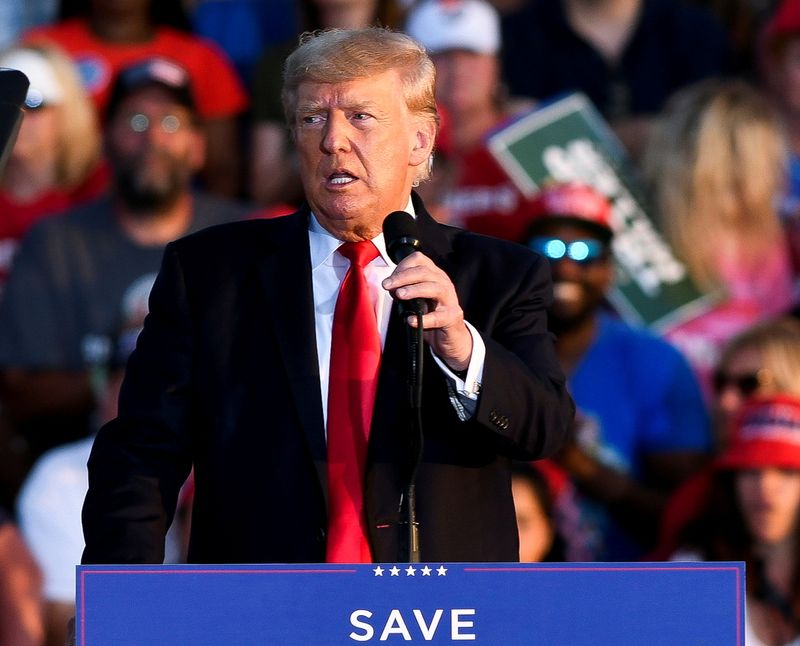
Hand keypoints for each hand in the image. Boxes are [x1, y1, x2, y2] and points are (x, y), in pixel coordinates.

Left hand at [382, 251, 471, 370]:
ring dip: (415, 290)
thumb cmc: (431, 315)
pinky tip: (411, 321)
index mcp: (435, 275)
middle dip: (403, 277)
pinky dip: (424, 319)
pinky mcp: (452, 317)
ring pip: (434, 288)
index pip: (419, 260)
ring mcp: (450, 300)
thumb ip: (405, 291)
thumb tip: (391, 288)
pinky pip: (438, 317)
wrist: (450, 337)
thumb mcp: (417, 299)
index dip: (402, 266)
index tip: (389, 279)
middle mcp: (444, 283)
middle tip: (387, 285)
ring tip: (399, 295)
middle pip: (424, 272)